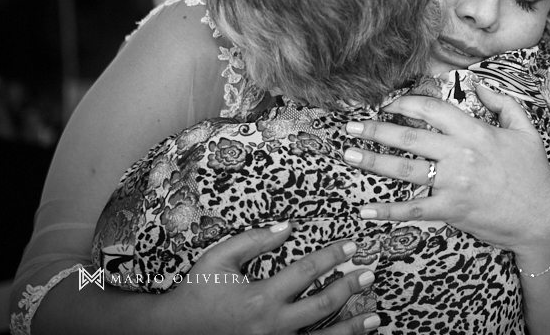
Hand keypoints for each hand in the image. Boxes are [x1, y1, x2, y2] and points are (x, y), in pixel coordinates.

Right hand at [158, 222, 380, 334]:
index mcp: (260, 297)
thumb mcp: (219, 259)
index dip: (331, 257)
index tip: (351, 247)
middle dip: (349, 289)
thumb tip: (288, 225)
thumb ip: (254, 240)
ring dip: (352, 328)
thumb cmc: (197, 291)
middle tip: (369, 274)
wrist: (175, 332)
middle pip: (322, 306)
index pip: (306, 272)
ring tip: (375, 318)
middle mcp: (271, 325)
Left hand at [342, 83, 549, 259]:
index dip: (406, 103)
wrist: (542, 218)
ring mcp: (454, 184)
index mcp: (475, 132)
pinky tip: (366, 210)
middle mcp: (460, 155)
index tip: (388, 103)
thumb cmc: (534, 174)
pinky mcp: (452, 210)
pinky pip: (414, 210)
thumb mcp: (525, 130)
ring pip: (405, 170)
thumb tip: (479, 84)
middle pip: (410, 138)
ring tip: (348, 155)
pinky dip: (388, 211)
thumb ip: (502, 103)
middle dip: (376, 130)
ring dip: (373, 161)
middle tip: (351, 126)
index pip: (432, 109)